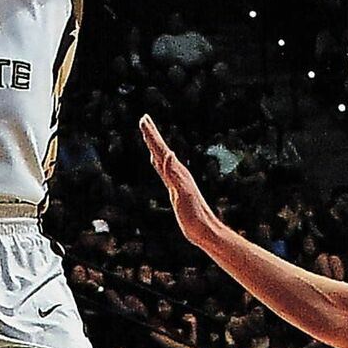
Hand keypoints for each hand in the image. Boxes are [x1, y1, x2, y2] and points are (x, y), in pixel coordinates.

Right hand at [141, 116, 219, 250]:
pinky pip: (164, 171)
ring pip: (162, 158)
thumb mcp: (182, 193)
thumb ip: (173, 174)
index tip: (144, 118)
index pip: (161, 149)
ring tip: (148, 134)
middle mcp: (177, 173)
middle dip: (151, 135)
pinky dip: (159, 162)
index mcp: (177, 172)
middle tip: (144, 119)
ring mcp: (176, 180)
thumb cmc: (194, 214)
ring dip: (154, 146)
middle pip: (161, 150)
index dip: (152, 135)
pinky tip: (157, 159)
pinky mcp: (176, 189)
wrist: (204, 229)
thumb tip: (168, 153)